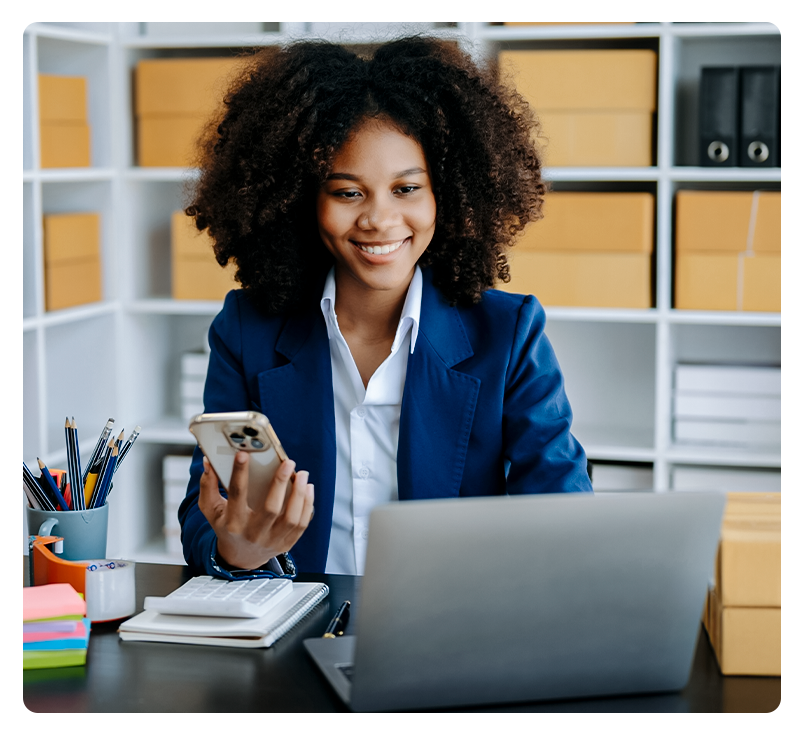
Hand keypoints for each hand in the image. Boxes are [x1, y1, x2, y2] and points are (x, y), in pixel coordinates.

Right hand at [199, 452, 314, 569]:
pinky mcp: (287, 543)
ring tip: (302, 474)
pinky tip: (308, 488)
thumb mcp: (211, 510)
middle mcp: (253, 533)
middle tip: (288, 463)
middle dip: (280, 482)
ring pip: (291, 518)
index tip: (244, 454)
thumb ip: (208, 485)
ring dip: (299, 494)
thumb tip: (208, 462)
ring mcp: (272, 540)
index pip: (236, 495)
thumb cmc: (227, 527)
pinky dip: (307, 505)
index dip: (239, 473)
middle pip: (271, 508)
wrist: (240, 557)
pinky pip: (301, 524)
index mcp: (233, 523)